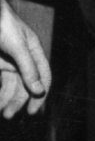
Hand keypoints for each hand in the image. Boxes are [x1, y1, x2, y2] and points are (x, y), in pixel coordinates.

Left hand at [0, 0, 49, 118]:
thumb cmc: (3, 25)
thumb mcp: (18, 47)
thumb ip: (28, 68)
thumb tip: (39, 91)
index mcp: (34, 52)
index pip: (43, 76)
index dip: (40, 95)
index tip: (32, 111)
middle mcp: (22, 58)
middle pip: (25, 84)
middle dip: (18, 100)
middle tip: (9, 115)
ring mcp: (8, 60)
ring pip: (10, 85)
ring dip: (6, 98)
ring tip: (1, 110)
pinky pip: (0, 81)